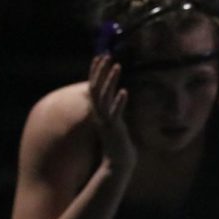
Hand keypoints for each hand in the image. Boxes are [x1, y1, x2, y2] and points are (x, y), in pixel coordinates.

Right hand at [88, 54, 135, 170]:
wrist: (117, 163)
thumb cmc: (118, 142)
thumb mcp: (114, 122)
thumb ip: (113, 109)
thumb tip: (116, 96)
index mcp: (98, 111)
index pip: (94, 87)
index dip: (96, 72)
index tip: (100, 57)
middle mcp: (99, 114)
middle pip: (96, 88)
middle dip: (101, 71)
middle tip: (106, 55)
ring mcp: (106, 121)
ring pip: (105, 97)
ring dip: (111, 81)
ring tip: (118, 66)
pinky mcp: (114, 129)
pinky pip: (116, 113)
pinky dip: (119, 102)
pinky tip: (125, 92)